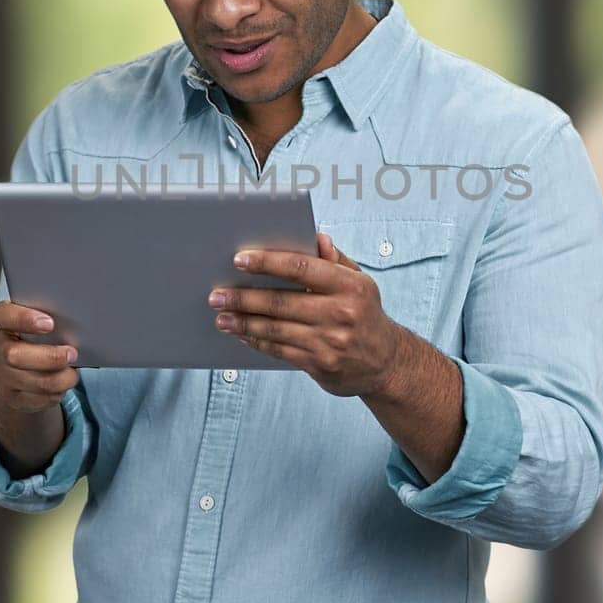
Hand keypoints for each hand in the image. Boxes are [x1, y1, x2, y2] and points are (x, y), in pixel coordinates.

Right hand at [0, 301, 78, 413]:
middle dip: (49, 357)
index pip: (3, 316)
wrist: (21, 371)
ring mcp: (1, 374)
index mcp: (4, 322)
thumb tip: (78, 324)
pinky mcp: (11, 397)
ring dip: (60, 379)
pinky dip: (56, 393)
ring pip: (32, 381)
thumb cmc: (38, 338)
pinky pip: (38, 399)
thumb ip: (51, 319)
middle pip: (14, 355)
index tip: (50, 324)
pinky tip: (63, 384)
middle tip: (72, 354)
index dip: (24, 319)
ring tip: (72, 373)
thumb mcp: (40, 324)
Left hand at [208, 231, 409, 398]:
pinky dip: (257, 341)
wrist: (386, 363)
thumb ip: (335, 260)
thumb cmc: (365, 314)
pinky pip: (280, 351)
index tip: (239, 259)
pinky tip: (242, 333)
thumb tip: (316, 237)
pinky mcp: (320, 365)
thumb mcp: (360, 282)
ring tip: (221, 316)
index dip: (267, 262)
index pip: (301, 267)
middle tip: (216, 295)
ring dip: (243, 322)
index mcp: (350, 286)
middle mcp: (341, 313)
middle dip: (244, 297)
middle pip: (281, 301)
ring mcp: (330, 342)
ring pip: (276, 329)